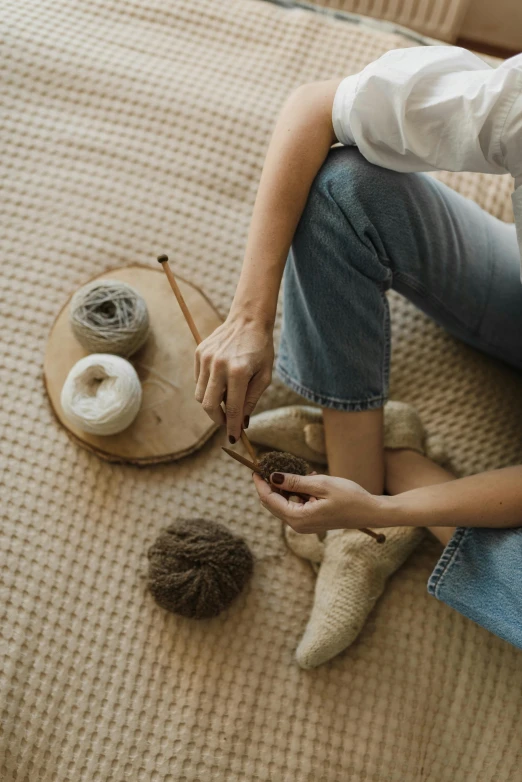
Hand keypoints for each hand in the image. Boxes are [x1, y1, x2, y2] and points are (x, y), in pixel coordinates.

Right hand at [194, 311, 273, 442]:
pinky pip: (199, 380)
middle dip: (218, 419)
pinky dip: (208, 388)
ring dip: (212, 404)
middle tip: (227, 423)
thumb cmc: (261, 349)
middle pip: (209, 405)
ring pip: (201, 395)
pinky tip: (221, 382)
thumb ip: (252, 400)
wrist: (248, 319)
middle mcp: (218, 365)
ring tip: (227, 400)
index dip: (233, 426)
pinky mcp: (199, 354)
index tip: (234, 438)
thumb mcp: (265, 376)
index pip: (233, 408)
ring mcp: (206, 359)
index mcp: (238, 371)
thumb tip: (242, 423)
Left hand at [253, 471, 383, 534]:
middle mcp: (297, 525)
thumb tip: (273, 477)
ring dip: (286, 487)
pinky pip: (295, 505)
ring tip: (298, 471)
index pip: (269, 499)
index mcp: (298, 517)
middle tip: (269, 465)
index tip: (255, 468)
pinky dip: (297, 492)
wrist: (370, 512)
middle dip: (269, 484)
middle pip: (273, 503)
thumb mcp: (321, 484)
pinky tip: (309, 480)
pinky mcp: (310, 521)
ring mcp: (304, 525)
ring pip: (284, 504)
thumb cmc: (349, 497)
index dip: (260, 483)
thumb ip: (295, 482)